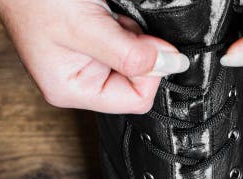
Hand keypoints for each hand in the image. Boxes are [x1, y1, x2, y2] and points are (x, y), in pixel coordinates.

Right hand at [0, 0, 189, 112]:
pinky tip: (106, 15)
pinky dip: (124, 29)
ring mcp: (84, 64)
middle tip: (116, 24)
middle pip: (137, 82)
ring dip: (132, 37)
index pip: (136, 100)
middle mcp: (77, 82)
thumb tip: (171, 65)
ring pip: (134, 62)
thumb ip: (129, 53)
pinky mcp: (90, 47)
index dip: (149, 71)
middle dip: (138, 52)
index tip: (145, 44)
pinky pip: (125, 46)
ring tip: (105, 16)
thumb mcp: (86, 26)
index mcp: (71, 90)